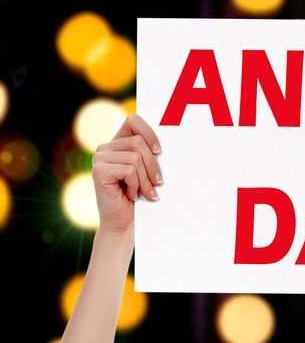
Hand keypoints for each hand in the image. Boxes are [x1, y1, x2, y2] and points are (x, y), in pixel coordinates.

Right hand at [91, 114, 162, 234]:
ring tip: (145, 192)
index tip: (160, 151)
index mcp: (117, 143)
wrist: (123, 222)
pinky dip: (136, 185)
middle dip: (152, 165)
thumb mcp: (147, 170)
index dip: (149, 132)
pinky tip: (131, 195)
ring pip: (135, 158)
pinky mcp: (98, 171)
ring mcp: (99, 159)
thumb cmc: (139, 195)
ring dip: (146, 179)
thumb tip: (168, 141)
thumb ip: (150, 153)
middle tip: (157, 183)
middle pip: (138, 142)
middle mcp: (105, 148)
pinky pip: (129, 170)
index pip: (133, 120)